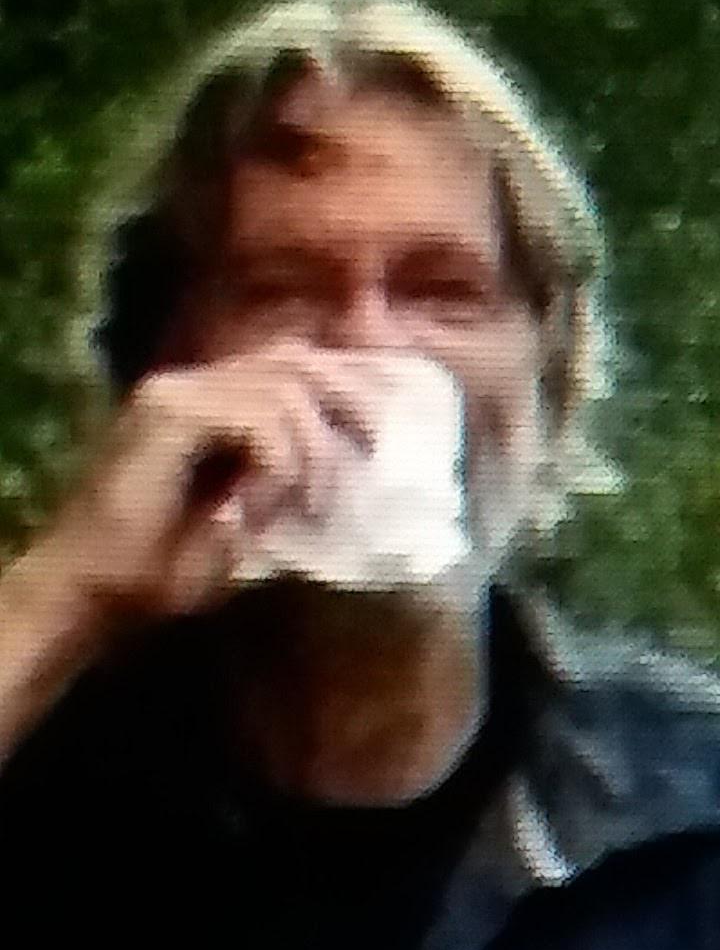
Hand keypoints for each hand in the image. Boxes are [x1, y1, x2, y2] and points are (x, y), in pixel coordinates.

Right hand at [22, 347, 381, 639]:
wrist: (99, 588)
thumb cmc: (172, 565)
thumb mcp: (261, 520)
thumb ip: (300, 482)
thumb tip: (368, 466)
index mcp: (216, 399)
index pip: (297, 364)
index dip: (352, 388)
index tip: (390, 435)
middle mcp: (196, 382)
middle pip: (298, 361)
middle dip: (351, 406)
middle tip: (376, 459)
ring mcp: (178, 391)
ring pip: (284, 388)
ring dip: (314, 453)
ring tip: (314, 507)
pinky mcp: (167, 412)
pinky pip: (254, 416)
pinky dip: (280, 461)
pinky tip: (271, 504)